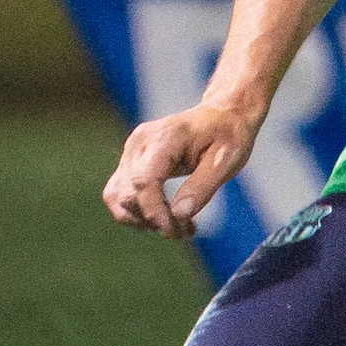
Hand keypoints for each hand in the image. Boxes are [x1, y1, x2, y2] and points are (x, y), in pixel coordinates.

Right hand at [102, 102, 256, 240]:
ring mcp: (132, 149)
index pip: (144, 180)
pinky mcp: (131, 159)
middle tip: (185, 230)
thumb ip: (202, 187)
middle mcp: (141, 142)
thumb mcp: (227, 161)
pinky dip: (137, 211)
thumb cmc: (228, 135)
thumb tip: (179, 215)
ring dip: (142, 219)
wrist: (222, 114)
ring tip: (176, 226)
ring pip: (117, 196)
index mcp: (166, 137)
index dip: (155, 212)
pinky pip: (120, 192)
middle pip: (128, 192)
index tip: (176, 230)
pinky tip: (163, 217)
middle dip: (154, 220)